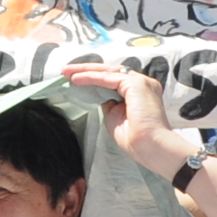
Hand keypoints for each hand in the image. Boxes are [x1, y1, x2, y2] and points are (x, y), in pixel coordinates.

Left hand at [64, 65, 191, 179]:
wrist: (151, 147)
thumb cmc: (136, 140)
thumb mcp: (115, 117)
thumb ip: (109, 104)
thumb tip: (100, 97)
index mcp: (139, 91)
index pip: (113, 79)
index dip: (93, 78)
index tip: (74, 80)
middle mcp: (142, 83)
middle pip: (110, 71)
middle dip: (86, 69)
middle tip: (65, 70)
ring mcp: (140, 81)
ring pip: (108, 71)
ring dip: (85, 70)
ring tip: (66, 72)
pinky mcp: (136, 83)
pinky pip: (108, 77)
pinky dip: (91, 77)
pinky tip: (75, 79)